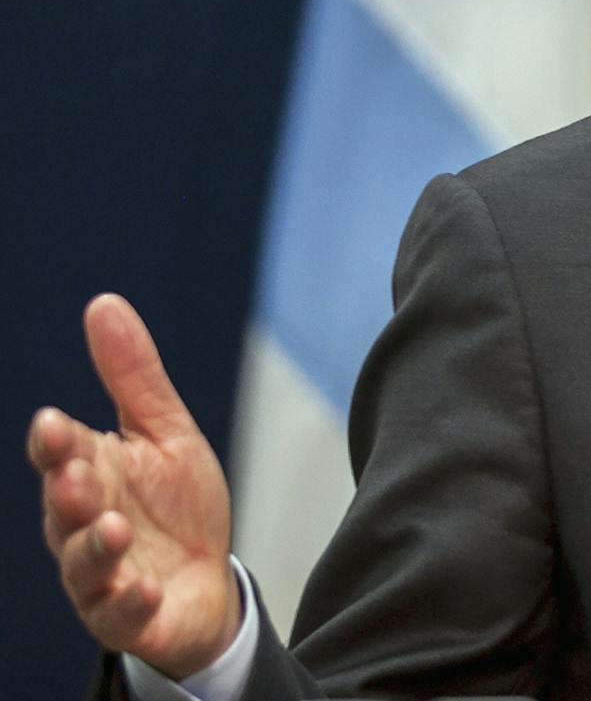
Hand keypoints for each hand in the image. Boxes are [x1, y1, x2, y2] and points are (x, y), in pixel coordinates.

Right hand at [26, 294, 241, 679]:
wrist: (207, 581)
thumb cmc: (177, 505)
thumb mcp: (166, 433)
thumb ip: (133, 377)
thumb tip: (103, 303)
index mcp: (90, 475)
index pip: (60, 455)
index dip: (54, 443)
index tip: (53, 423)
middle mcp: (81, 526)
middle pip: (63, 509)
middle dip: (66, 493)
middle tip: (77, 477)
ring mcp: (101, 575)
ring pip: (82, 564)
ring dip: (93, 547)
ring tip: (112, 528)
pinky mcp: (127, 616)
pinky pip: (119, 614)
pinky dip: (128, 602)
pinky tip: (144, 587)